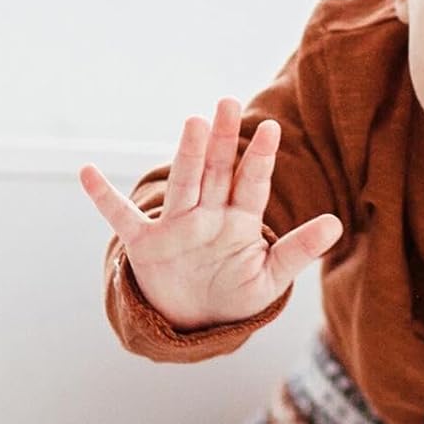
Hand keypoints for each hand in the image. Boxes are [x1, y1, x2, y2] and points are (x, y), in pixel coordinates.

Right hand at [79, 97, 342, 330]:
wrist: (195, 320)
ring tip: (194, 124)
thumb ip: (299, 251)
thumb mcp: (270, 278)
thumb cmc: (234, 294)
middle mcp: (207, 215)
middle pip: (217, 172)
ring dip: (188, 155)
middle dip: (223, 140)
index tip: (272, 129)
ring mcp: (176, 227)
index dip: (260, 159)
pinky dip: (103, 197)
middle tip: (228, 103)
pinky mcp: (146, 244)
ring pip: (184, 185)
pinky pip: (121, 217)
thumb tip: (338, 225)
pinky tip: (86, 172)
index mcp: (239, 221)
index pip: (251, 184)